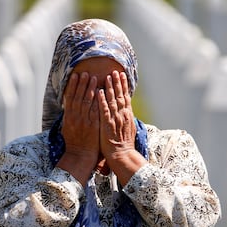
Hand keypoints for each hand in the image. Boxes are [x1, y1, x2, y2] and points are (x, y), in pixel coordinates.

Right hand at [57, 72, 99, 185]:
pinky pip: (96, 110)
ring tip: (94, 78)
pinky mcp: (93, 126)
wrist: (80, 155)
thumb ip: (70, 115)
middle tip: (86, 73)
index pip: (70, 97)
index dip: (73, 85)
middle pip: (79, 96)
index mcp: (69, 116)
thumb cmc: (74, 142)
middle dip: (82, 84)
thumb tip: (69, 105)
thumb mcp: (68, 127)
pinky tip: (101, 92)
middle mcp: (76, 117)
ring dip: (90, 89)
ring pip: (87, 102)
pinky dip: (98, 101)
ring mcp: (85, 121)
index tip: (75, 75)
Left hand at [97, 70, 146, 185]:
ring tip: (107, 77)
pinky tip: (99, 92)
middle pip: (120, 95)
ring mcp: (115, 119)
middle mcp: (122, 115)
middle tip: (115, 71)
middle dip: (117, 82)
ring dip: (109, 88)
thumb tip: (126, 110)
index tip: (121, 75)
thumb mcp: (127, 128)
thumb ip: (126, 118)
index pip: (125, 96)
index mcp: (127, 115)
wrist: (122, 155)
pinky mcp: (107, 124)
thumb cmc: (123, 144)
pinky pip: (104, 110)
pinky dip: (102, 100)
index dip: (123, 85)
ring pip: (112, 100)